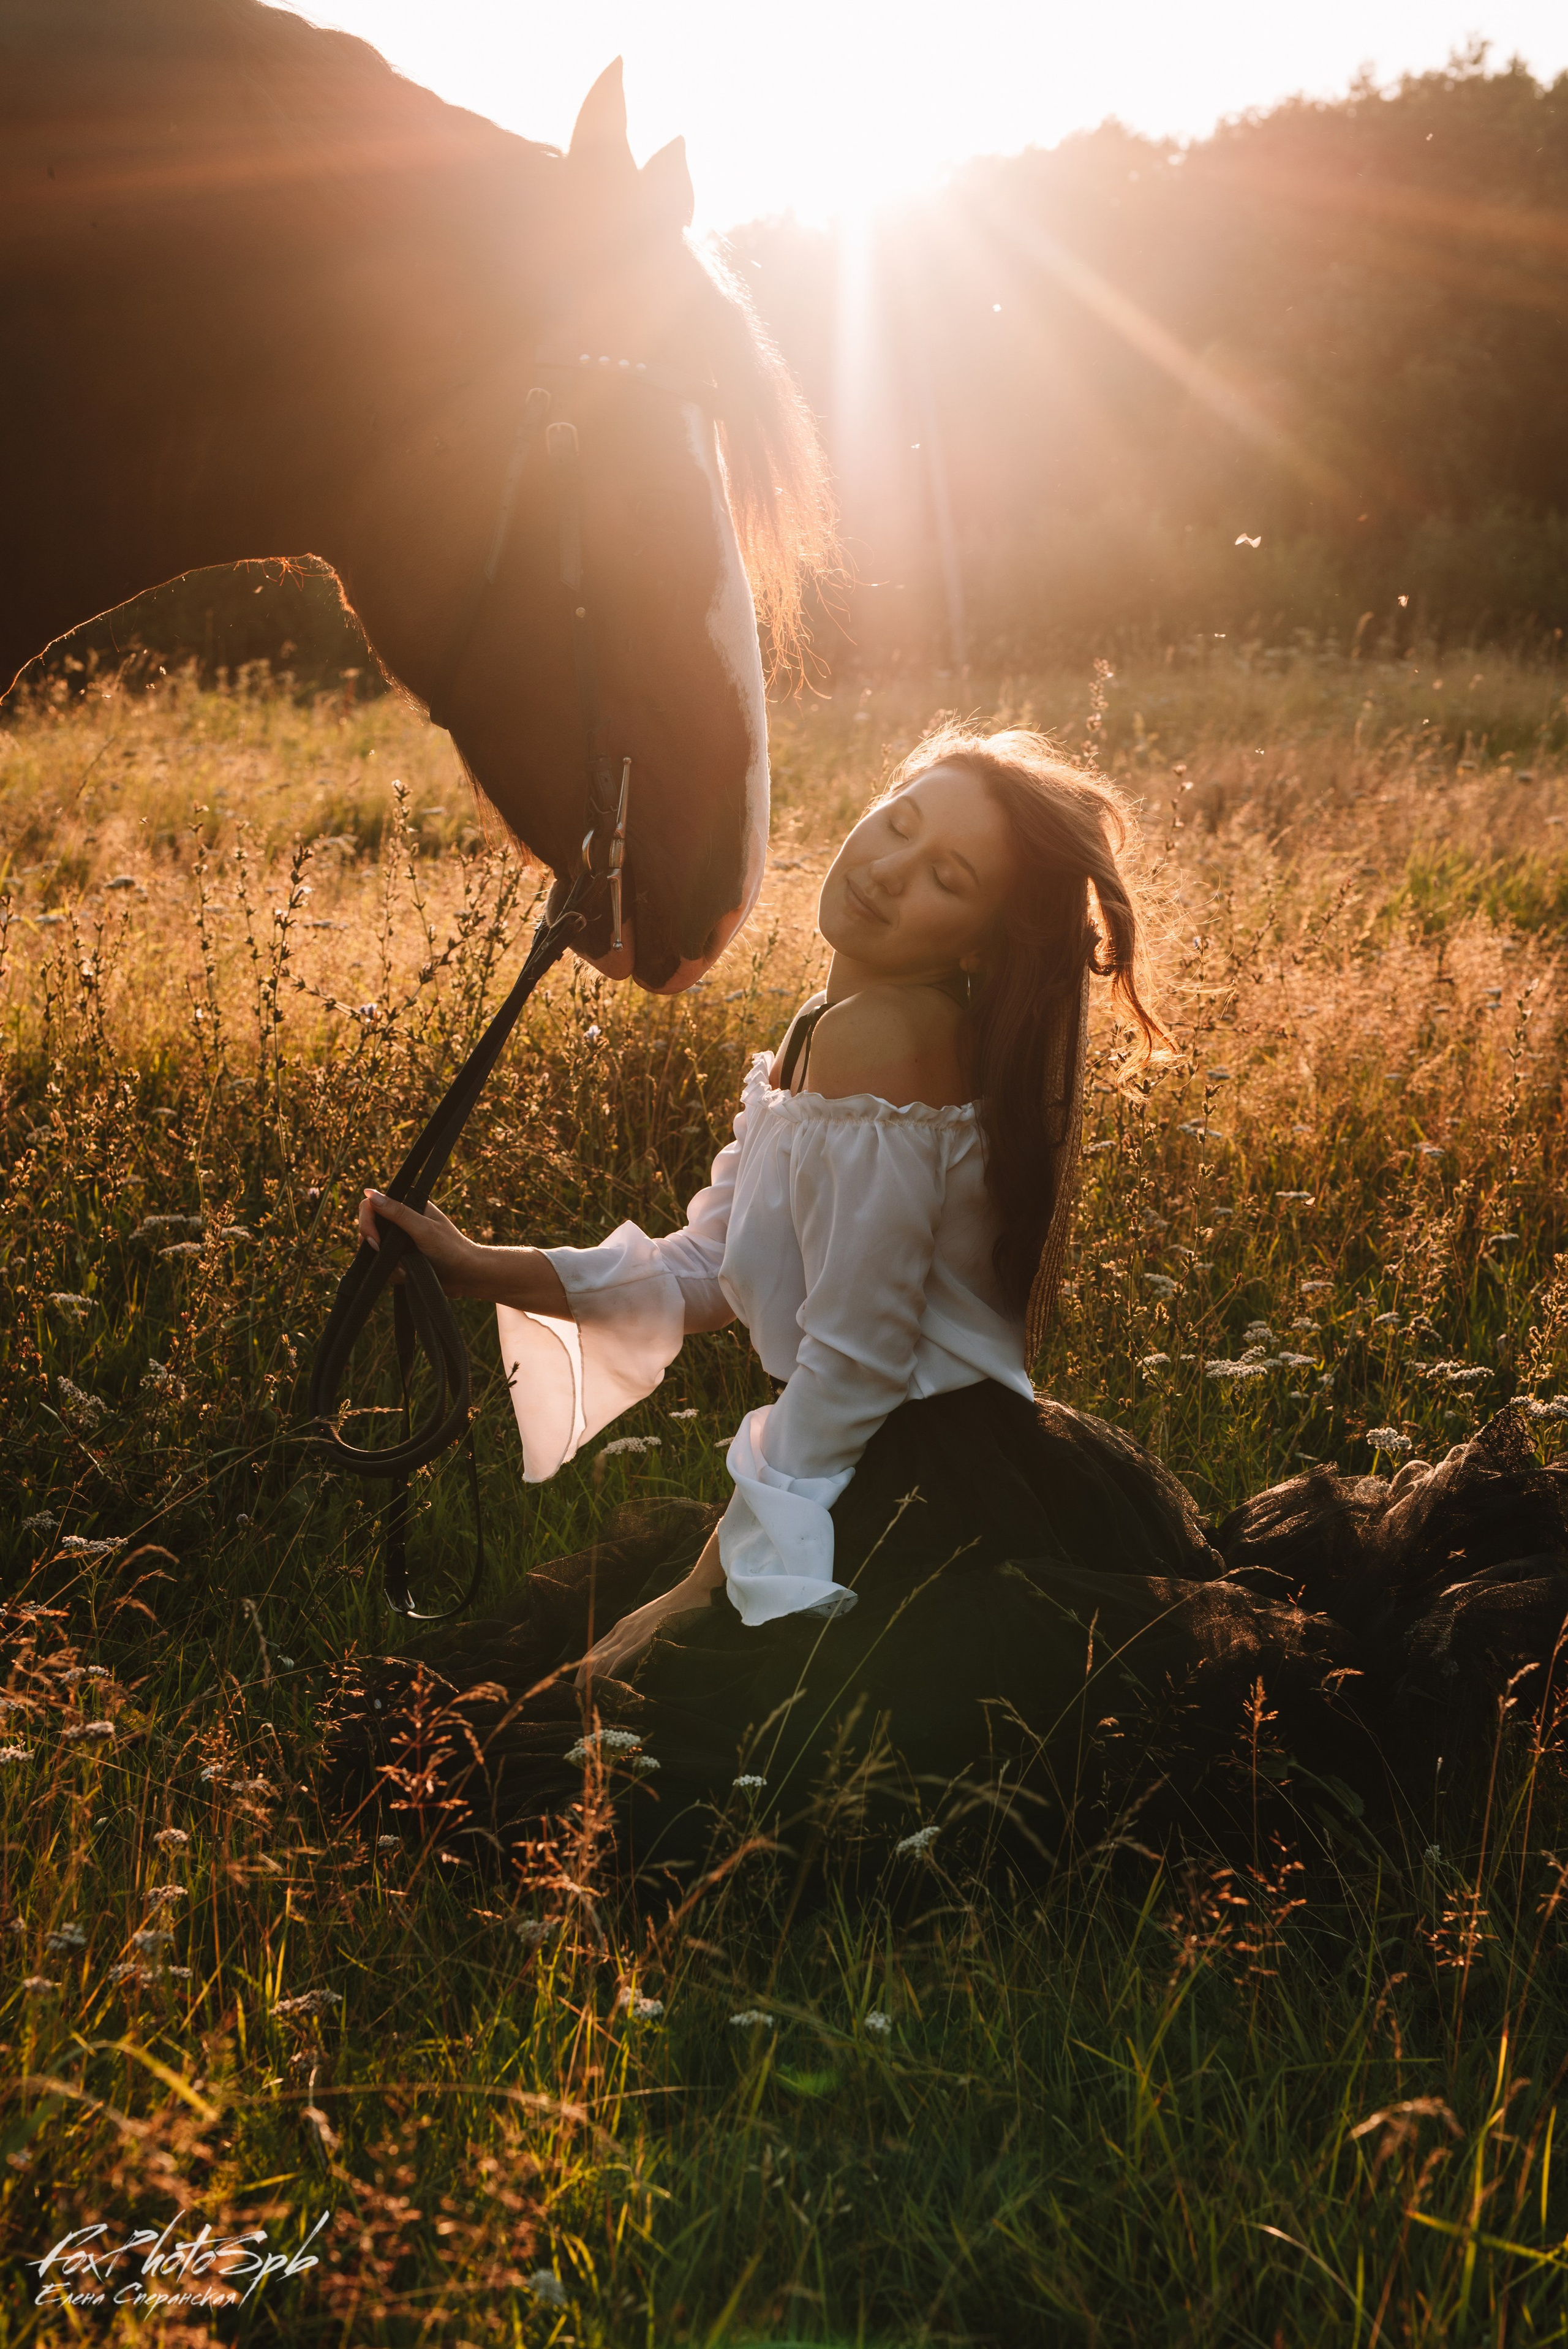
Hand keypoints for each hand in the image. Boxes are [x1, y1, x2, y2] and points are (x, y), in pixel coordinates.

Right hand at [357, 1190, 480, 1294]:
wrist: (465, 1276)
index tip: (375, 1240)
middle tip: (392, 1257)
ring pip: (374, 1252)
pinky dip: (393, 1274)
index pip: (372, 1205)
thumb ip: (398, 1213)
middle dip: (376, 1247)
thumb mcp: (423, 1228)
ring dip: (388, 1264)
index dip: (367, 1222)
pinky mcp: (401, 1259)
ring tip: (406, 1268)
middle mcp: (401, 1223)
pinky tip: (408, 1275)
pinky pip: (384, 1267)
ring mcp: (399, 1242)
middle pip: (368, 1229)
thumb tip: (371, 1194)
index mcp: (408, 1207)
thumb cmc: (451, 1248)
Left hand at [573, 1532, 725, 1690]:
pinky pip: (620, 1658)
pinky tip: (603, 1686)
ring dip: (591, 1679)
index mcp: (622, 1627)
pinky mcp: (643, 1639)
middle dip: (581, 1678)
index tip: (578, 1685)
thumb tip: (633, 1652)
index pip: (595, 1650)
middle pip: (592, 1657)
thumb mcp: (650, 1623)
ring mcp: (631, 1634)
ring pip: (602, 1660)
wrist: (691, 1592)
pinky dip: (609, 1674)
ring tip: (583, 1697)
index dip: (583, 1668)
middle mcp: (621, 1630)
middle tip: (575, 1698)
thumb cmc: (674, 1609)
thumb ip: (639, 1635)